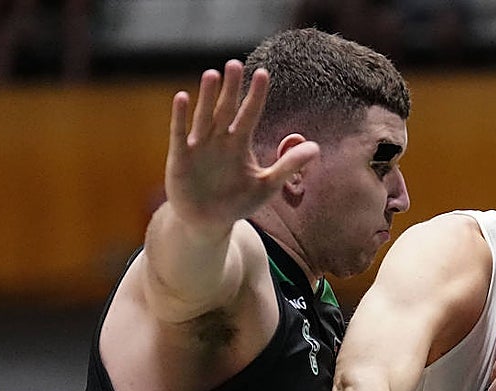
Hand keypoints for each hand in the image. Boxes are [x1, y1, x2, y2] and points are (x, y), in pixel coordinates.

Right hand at [165, 59, 317, 231]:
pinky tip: (182, 97)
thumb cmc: (237, 202)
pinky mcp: (180, 157)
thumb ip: (288, 165)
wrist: (208, 221)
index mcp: (240, 143)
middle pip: (226, 109)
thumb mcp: (267, 185)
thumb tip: (316, 147)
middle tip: (235, 64)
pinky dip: (181, 117)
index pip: (250, 114)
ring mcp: (199, 146)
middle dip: (231, 88)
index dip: (256, 95)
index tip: (264, 73)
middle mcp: (219, 139)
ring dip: (208, 97)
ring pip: (205, 116)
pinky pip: (180, 134)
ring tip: (213, 74)